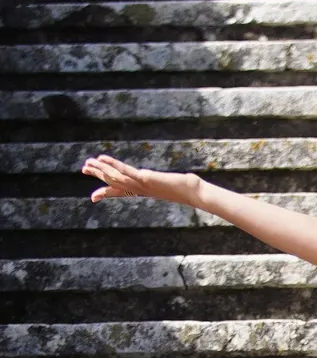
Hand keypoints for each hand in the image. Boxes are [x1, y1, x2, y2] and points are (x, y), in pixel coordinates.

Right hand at [81, 154, 203, 207]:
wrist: (192, 192)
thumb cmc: (186, 189)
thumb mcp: (171, 185)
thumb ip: (166, 183)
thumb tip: (170, 181)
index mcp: (142, 191)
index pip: (120, 192)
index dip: (106, 193)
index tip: (93, 197)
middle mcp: (139, 189)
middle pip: (114, 182)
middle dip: (98, 175)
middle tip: (84, 169)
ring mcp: (140, 184)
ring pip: (115, 176)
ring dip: (101, 169)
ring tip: (88, 163)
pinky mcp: (145, 178)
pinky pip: (125, 171)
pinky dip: (112, 165)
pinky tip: (102, 159)